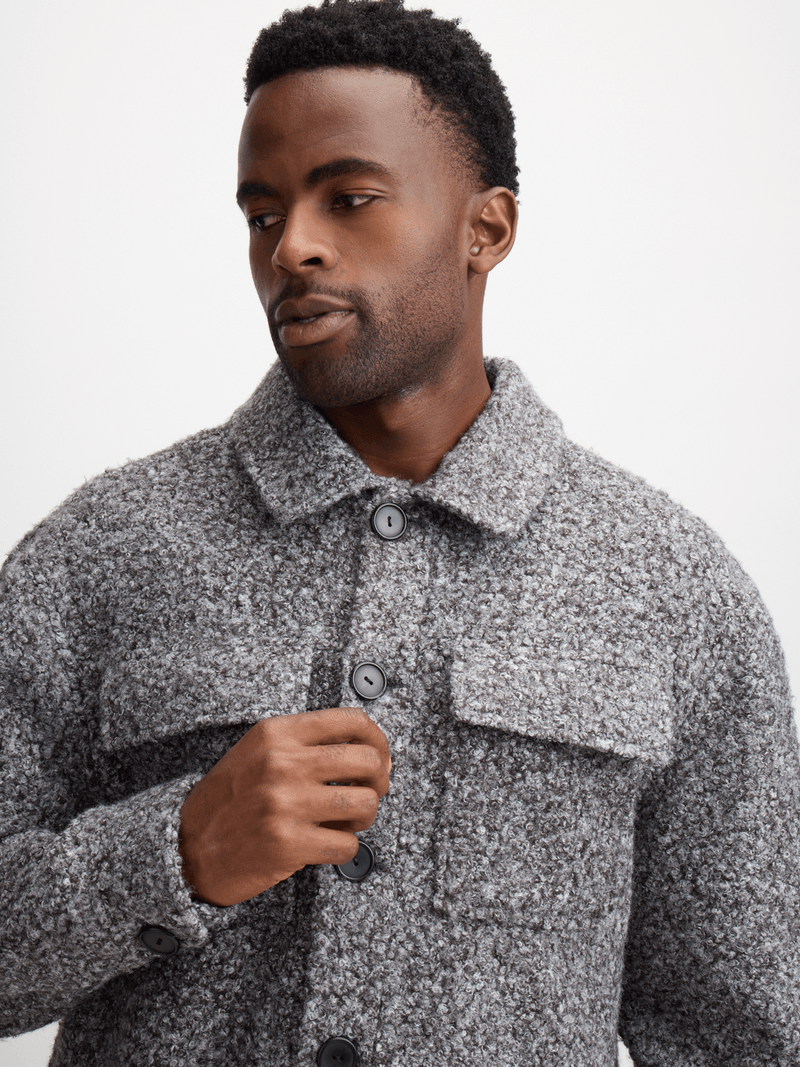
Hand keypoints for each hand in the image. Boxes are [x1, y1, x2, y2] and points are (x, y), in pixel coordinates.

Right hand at [177, 706, 390, 906]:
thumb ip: (306, 744)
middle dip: (379, 781)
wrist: (187, 848)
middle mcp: (282, 763)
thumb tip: (371, 751)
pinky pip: (348, 845)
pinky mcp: (288, 844)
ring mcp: (285, 804)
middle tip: (369, 793)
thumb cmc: (230, 801)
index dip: (378, 741)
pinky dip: (344, 849)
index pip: (353, 722)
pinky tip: (325, 844)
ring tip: (346, 821)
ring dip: (364, 817)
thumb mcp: (259, 752)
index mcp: (277, 734)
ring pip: (366, 803)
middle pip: (368, 761)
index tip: (379, 758)